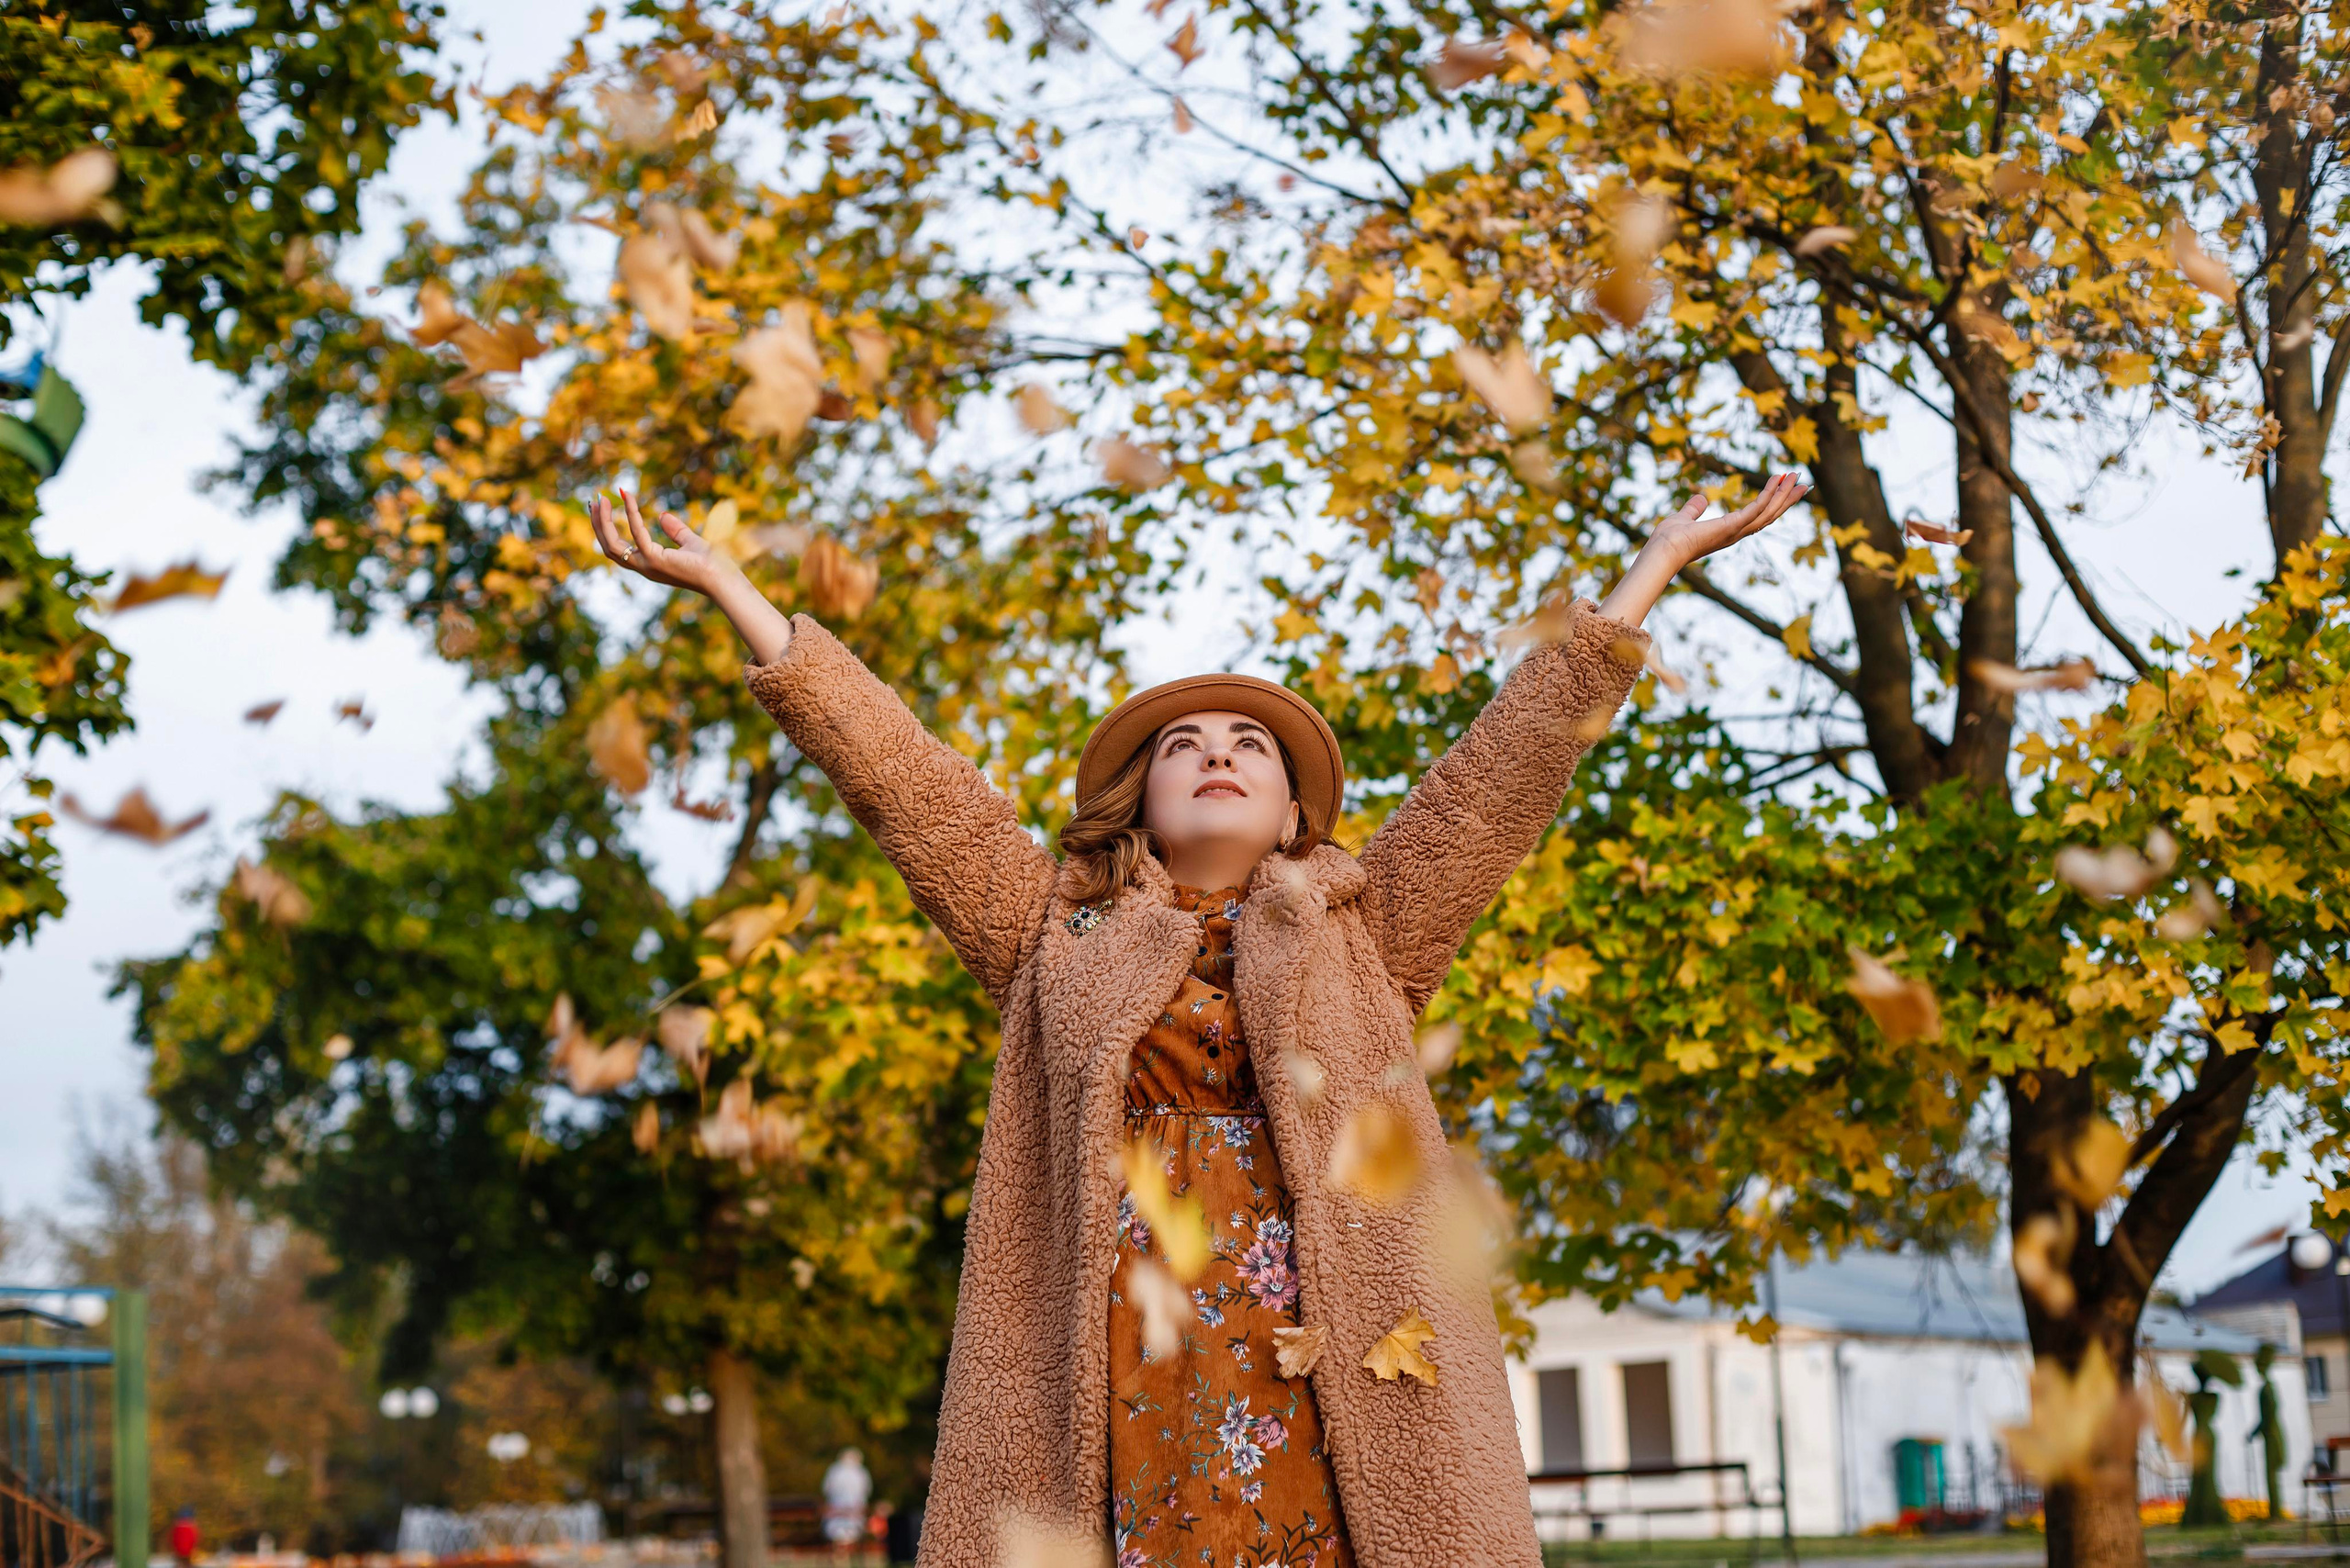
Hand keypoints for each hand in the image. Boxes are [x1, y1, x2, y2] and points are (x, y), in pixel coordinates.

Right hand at [587, 489, 794, 663]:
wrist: (724, 579)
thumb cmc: (712, 564)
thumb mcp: (690, 542)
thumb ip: (675, 530)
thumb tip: (663, 516)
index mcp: (650, 564)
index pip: (619, 548)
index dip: (608, 529)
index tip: (605, 506)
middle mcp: (644, 567)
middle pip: (609, 547)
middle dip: (598, 525)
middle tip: (594, 501)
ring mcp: (648, 566)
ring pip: (613, 545)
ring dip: (603, 522)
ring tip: (602, 499)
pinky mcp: (656, 560)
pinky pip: (637, 533)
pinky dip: (631, 514)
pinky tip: (628, 497)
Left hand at [1597, 472, 1811, 627]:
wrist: (1662, 550)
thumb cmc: (1669, 539)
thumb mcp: (1684, 517)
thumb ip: (1693, 509)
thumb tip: (1701, 498)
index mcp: (1728, 531)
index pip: (1757, 516)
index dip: (1773, 503)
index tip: (1785, 489)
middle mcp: (1737, 533)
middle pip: (1770, 514)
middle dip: (1787, 499)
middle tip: (1805, 484)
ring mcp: (1736, 530)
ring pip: (1769, 511)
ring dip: (1784, 494)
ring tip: (1797, 476)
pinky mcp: (1732, 526)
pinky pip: (1756, 507)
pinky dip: (1768, 493)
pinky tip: (1777, 479)